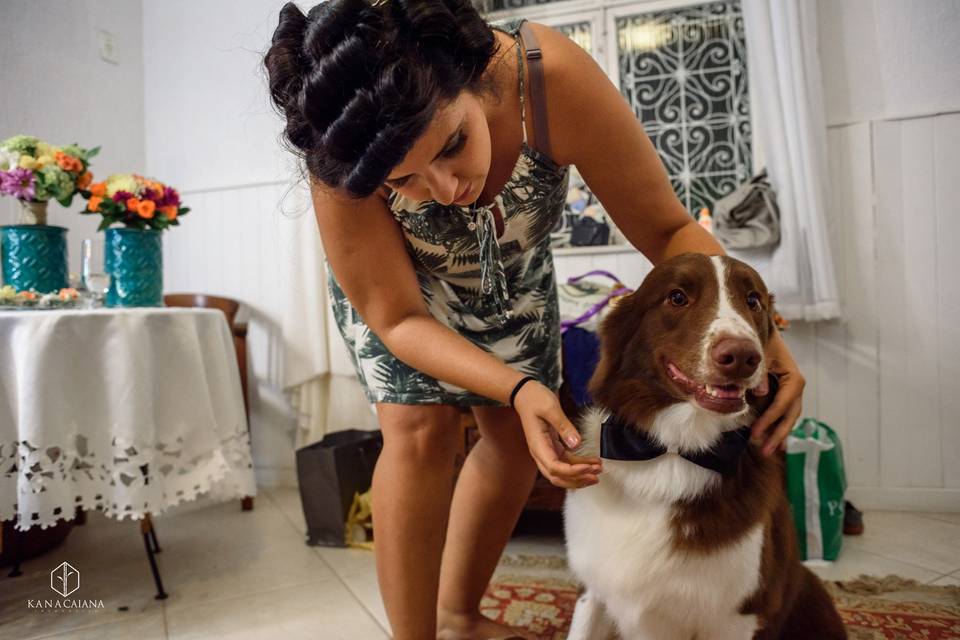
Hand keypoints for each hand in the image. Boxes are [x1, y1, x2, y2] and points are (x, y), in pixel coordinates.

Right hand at [512, 380, 601, 488]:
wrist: (525, 394)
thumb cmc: (535, 399)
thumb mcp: (550, 408)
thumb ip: (564, 426)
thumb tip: (576, 443)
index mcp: (538, 445)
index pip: (554, 467)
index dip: (571, 472)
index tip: (588, 468)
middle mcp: (540, 452)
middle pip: (557, 477)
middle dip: (577, 480)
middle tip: (595, 476)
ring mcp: (546, 451)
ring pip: (562, 472)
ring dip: (580, 474)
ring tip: (598, 470)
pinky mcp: (552, 448)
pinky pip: (566, 462)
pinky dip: (579, 465)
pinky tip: (592, 461)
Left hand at [751, 329, 804, 455]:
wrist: (761, 331)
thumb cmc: (760, 341)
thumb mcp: (759, 354)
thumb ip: (759, 373)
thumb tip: (762, 393)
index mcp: (793, 375)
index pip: (785, 401)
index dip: (771, 418)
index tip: (756, 431)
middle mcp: (795, 385)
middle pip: (791, 413)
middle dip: (778, 433)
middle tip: (764, 450)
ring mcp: (791, 391)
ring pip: (789, 416)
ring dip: (778, 434)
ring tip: (768, 450)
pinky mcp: (783, 394)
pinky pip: (783, 413)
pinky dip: (778, 427)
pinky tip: (774, 443)